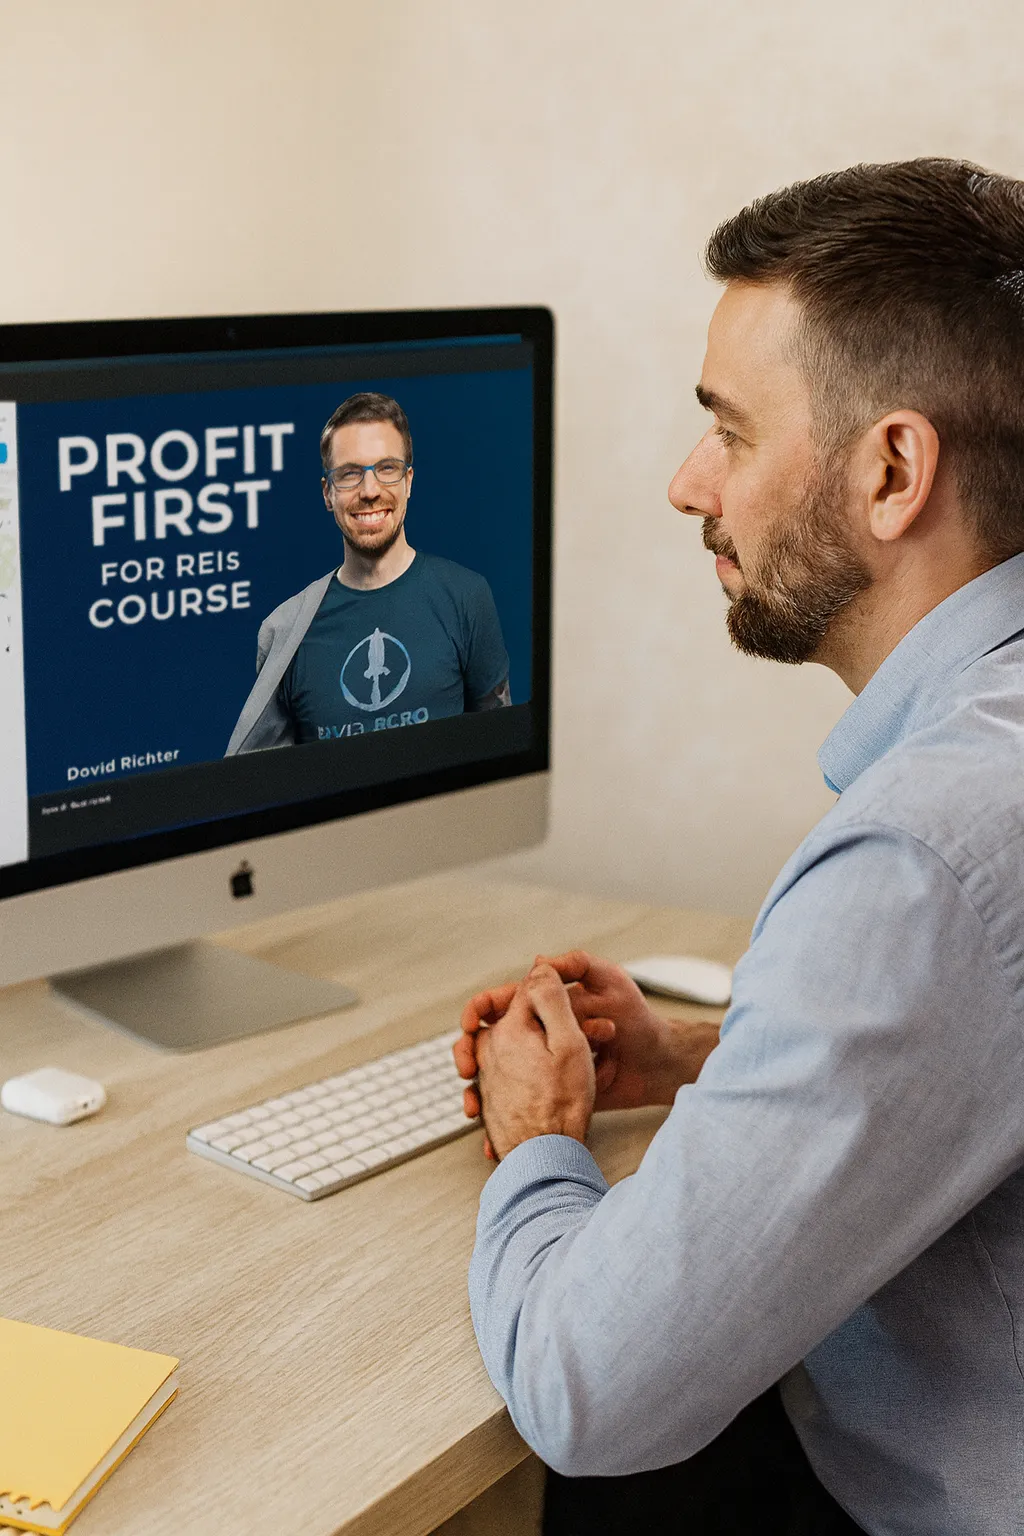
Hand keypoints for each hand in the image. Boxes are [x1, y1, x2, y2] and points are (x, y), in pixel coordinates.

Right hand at [455, 951, 719, 1156]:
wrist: (657, 1067)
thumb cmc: (638, 1021)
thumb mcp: (611, 982)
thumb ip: (577, 965)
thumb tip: (539, 960)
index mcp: (546, 1006)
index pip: (499, 1004)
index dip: (478, 1011)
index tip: (471, 1024)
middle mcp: (539, 1035)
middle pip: (487, 1042)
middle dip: (468, 1055)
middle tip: (467, 1070)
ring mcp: (542, 1067)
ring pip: (493, 1078)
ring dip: (477, 1093)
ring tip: (475, 1109)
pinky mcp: (550, 1095)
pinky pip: (516, 1106)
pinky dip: (499, 1122)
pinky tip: (493, 1137)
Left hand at [474, 963, 595, 1160]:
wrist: (543, 1159)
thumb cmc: (562, 1105)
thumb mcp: (568, 1043)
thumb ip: (552, 1000)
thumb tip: (539, 966)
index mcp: (508, 1030)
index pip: (526, 990)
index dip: (552, 988)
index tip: (569, 993)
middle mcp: (489, 1049)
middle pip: (512, 1016)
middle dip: (541, 1019)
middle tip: (570, 1029)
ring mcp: (487, 1075)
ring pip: (506, 1045)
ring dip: (533, 1047)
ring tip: (561, 1061)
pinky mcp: (489, 1098)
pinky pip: (502, 1074)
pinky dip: (522, 1072)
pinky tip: (541, 1085)